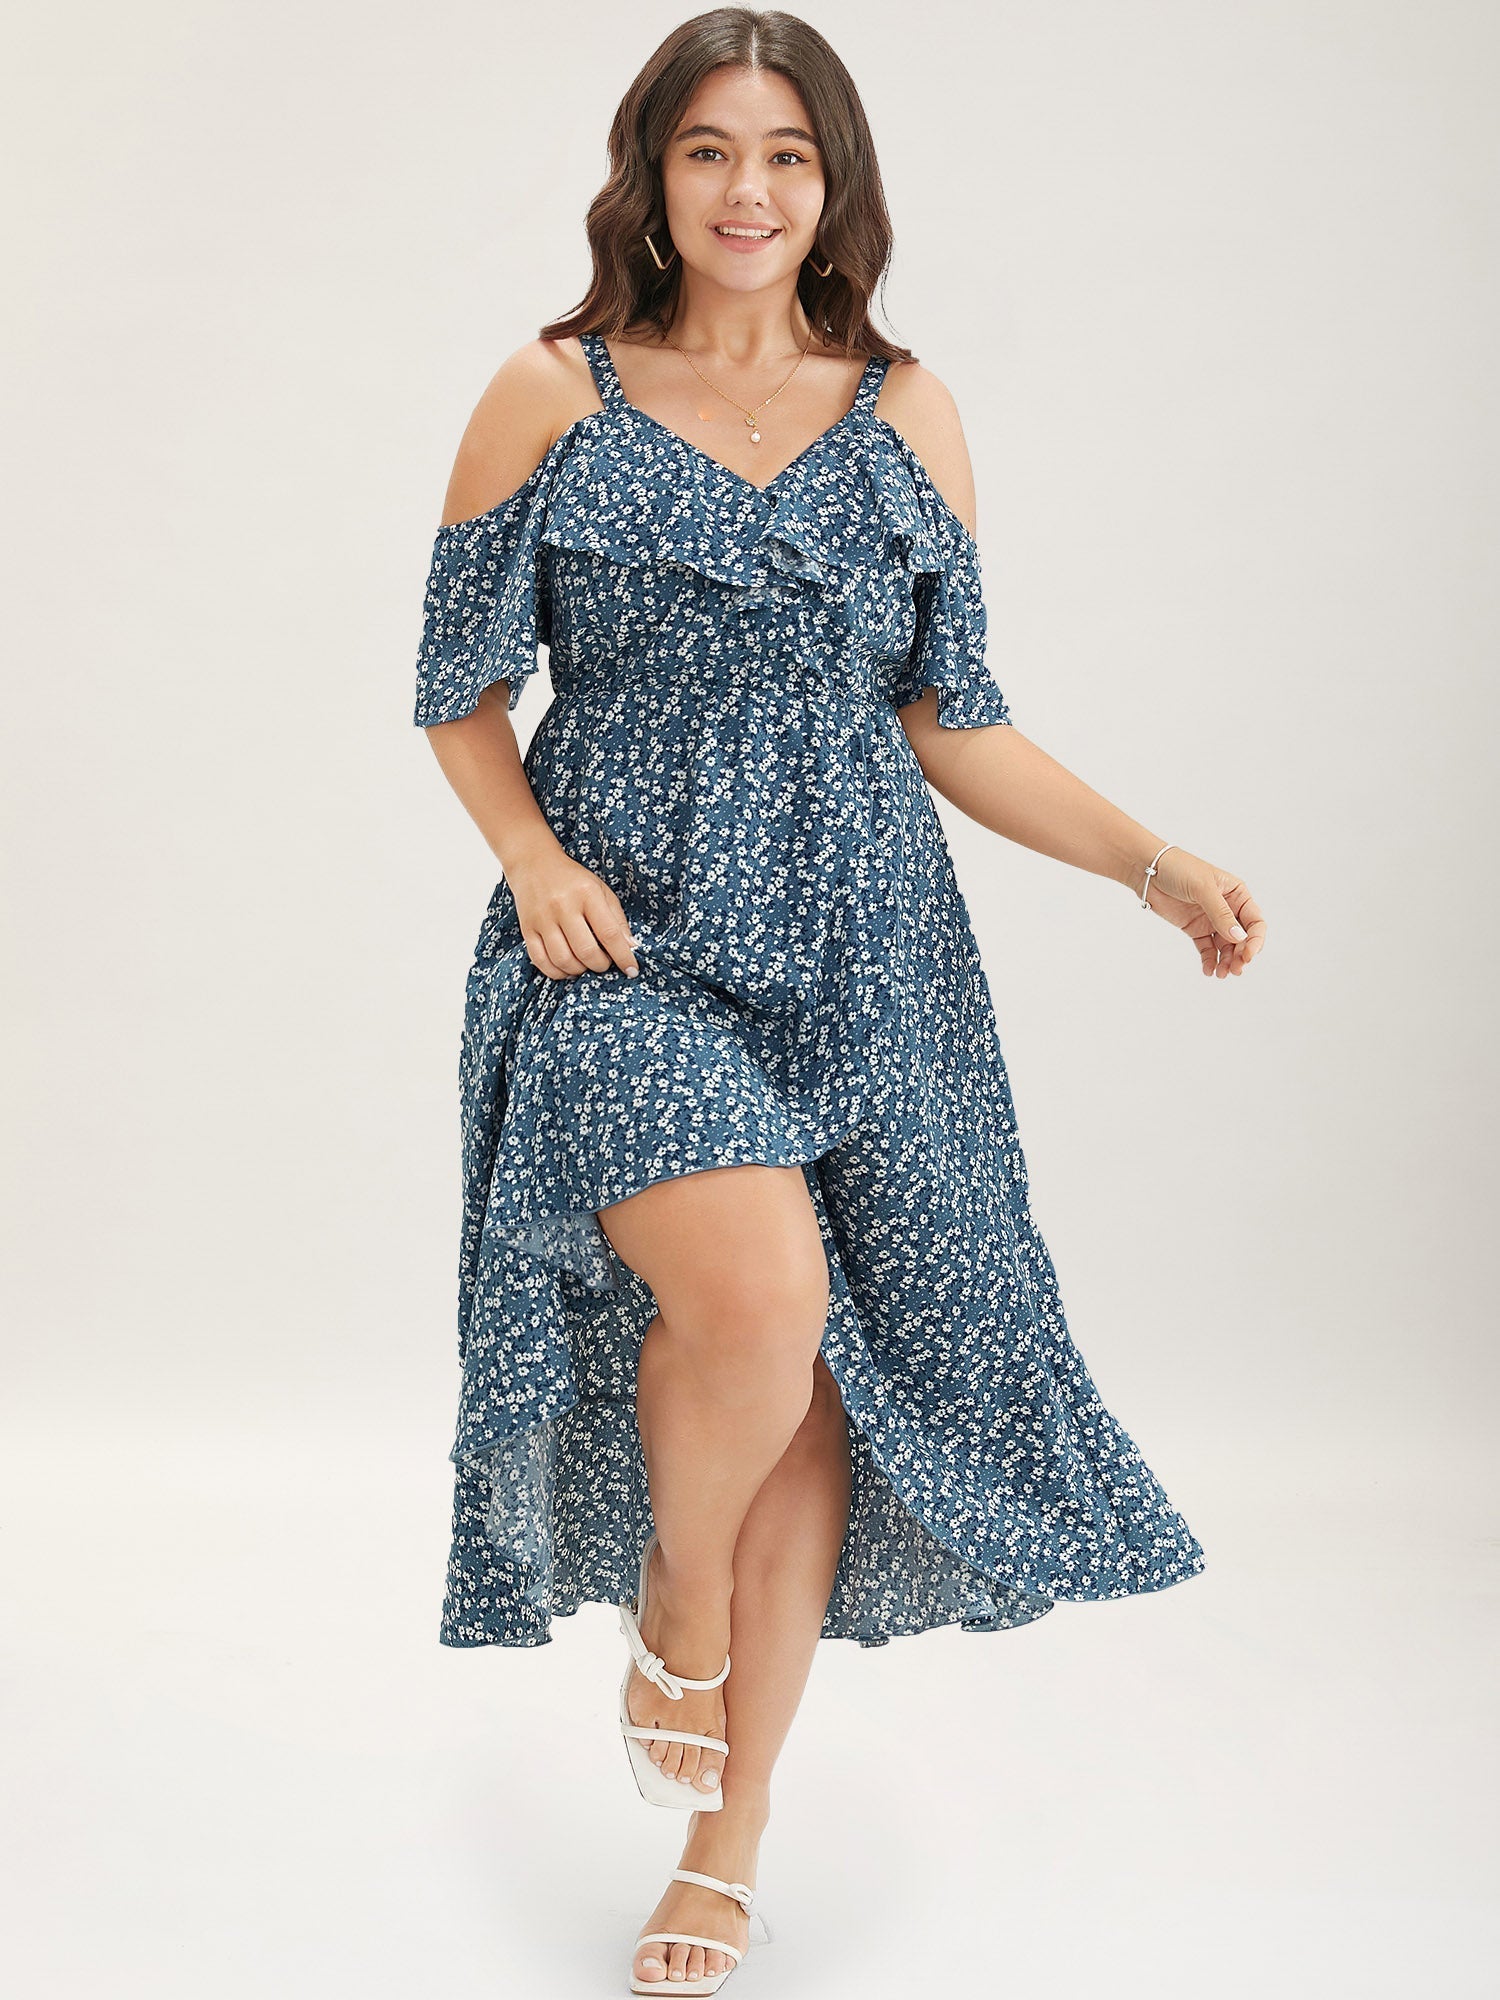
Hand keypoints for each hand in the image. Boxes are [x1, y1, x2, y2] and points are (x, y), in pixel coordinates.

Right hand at [507, 848, 639, 981]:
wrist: (533, 864)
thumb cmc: (573, 880)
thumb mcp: (601, 891)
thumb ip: (617, 920)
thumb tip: (631, 948)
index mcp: (587, 894)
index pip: (609, 933)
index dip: (623, 956)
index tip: (631, 970)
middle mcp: (563, 906)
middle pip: (586, 951)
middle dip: (600, 965)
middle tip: (604, 962)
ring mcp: (542, 919)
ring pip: (563, 960)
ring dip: (579, 971)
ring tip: (585, 965)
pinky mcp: (527, 929)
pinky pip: (541, 961)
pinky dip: (557, 972)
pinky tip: (567, 968)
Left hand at [1141, 846, 1265, 978]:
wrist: (1149, 871)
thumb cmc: (1179, 869)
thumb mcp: (1203, 888)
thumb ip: (1220, 913)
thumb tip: (1238, 937)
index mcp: (1237, 894)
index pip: (1255, 922)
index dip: (1255, 940)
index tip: (1248, 955)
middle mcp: (1228, 908)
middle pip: (1242, 938)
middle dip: (1240, 956)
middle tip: (1235, 970)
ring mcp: (1211, 920)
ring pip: (1225, 947)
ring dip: (1226, 961)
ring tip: (1221, 974)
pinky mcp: (1195, 928)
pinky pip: (1207, 949)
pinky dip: (1209, 960)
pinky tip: (1208, 970)